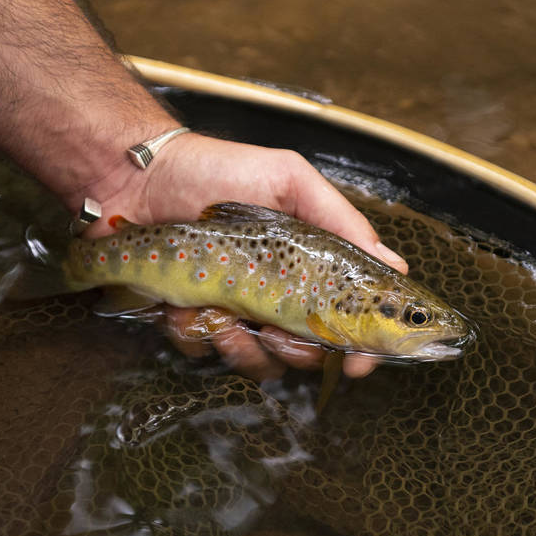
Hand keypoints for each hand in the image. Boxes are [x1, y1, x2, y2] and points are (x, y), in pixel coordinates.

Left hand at [87, 133, 407, 380]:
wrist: (140, 179)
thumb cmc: (217, 172)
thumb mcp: (289, 180)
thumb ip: (340, 220)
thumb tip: (394, 266)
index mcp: (309, 267)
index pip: (348, 320)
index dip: (359, 349)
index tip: (356, 364)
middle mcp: (278, 296)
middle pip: (306, 354)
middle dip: (293, 350)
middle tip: (275, 328)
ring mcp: (235, 312)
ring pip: (255, 361)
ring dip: (239, 343)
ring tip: (219, 310)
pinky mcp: (192, 321)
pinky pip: (203, 352)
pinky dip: (194, 332)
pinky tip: (182, 302)